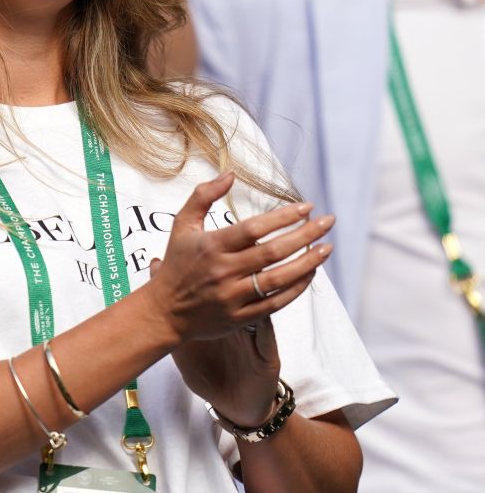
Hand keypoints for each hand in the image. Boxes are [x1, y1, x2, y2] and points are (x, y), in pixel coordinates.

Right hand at [145, 173, 332, 423]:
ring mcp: (233, 297)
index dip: (283, 217)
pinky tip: (310, 273)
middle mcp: (223, 271)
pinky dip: (296, 288)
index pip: (254, 229)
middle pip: (272, 252)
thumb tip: (230, 174)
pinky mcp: (240, 318)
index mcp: (211, 246)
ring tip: (326, 248)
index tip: (306, 207)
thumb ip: (203, 196)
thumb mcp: (182, 225)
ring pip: (279, 279)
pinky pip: (276, 303)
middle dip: (305, 235)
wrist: (164, 312)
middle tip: (328, 222)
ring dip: (308, 263)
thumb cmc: (177, 263)